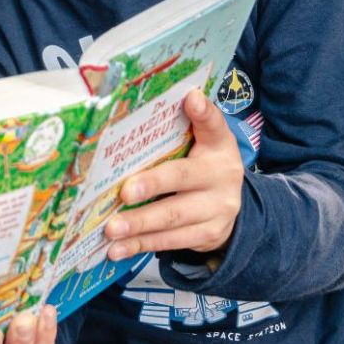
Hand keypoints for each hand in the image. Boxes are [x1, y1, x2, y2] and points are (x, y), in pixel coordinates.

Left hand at [104, 89, 242, 257]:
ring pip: (173, 220)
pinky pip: (170, 243)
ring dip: (139, 225)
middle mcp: (222, 179)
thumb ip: (195, 120)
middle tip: (123, 193)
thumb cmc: (206, 163)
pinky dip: (140, 246)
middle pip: (182, 181)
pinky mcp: (206, 237)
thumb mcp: (208, 140)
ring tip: (111, 229)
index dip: (202, 114)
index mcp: (219, 147)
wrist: (232, 204)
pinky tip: (116, 250)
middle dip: (151, 187)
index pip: (213, 125)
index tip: (190, 99)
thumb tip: (188, 94)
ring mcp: (216, 212)